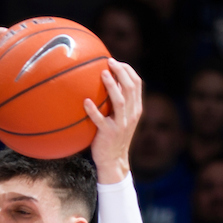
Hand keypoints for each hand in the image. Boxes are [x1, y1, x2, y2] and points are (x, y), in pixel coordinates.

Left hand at [83, 58, 142, 184]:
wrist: (114, 161)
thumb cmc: (113, 137)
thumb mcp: (121, 119)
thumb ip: (118, 103)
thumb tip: (106, 82)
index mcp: (135, 109)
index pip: (137, 84)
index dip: (127, 70)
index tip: (116, 62)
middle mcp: (131, 115)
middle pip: (130, 88)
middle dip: (121, 72)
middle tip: (109, 62)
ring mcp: (121, 125)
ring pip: (120, 101)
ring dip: (112, 86)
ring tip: (102, 74)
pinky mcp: (108, 134)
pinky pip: (100, 121)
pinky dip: (93, 110)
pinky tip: (85, 101)